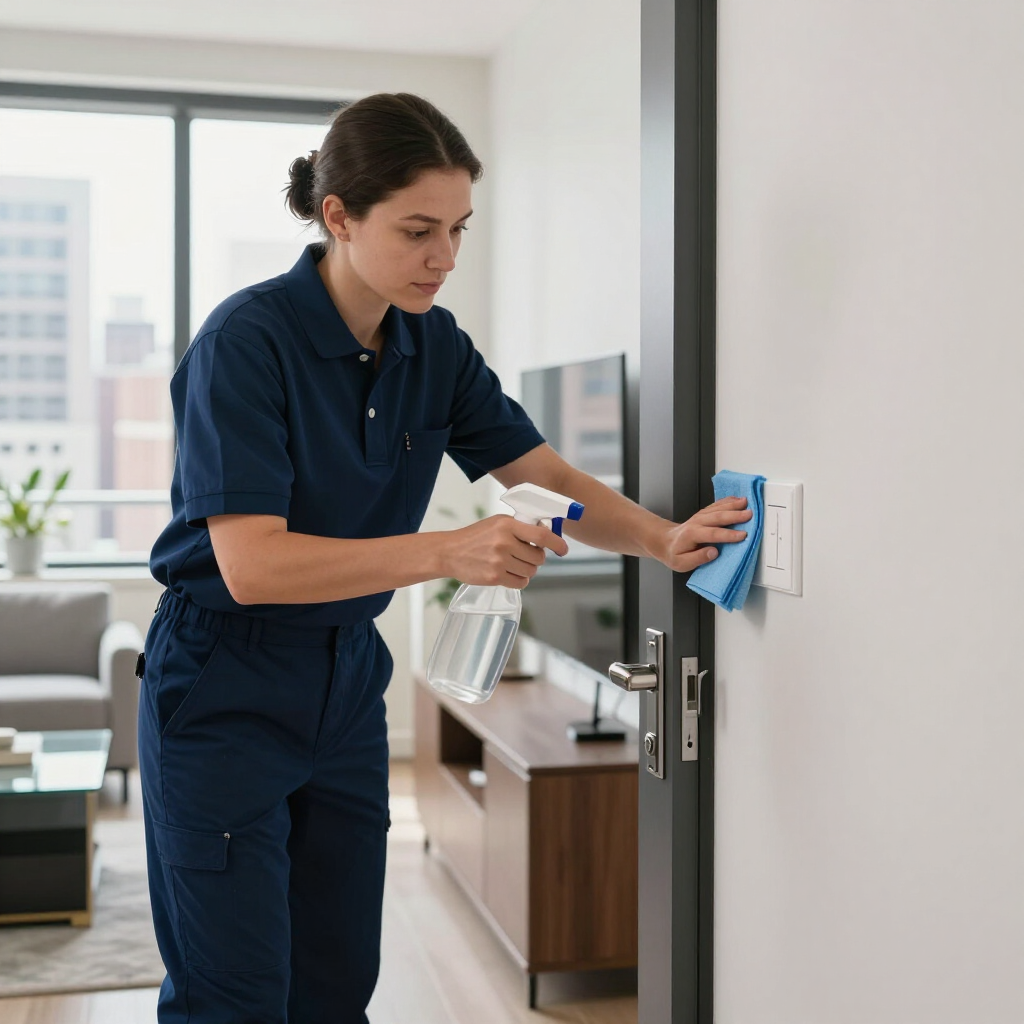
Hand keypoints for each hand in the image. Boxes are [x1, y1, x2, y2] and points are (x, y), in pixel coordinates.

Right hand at [440, 515, 569, 589]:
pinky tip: (509, 574)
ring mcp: (499, 561)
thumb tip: (546, 534)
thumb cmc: (475, 537)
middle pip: (538, 557)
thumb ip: (520, 527)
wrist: (449, 552)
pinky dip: (519, 580)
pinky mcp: (494, 577)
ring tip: (513, 564)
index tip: (563, 549)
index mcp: (507, 525)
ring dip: (527, 570)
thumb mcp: (498, 523)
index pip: (541, 535)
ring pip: (531, 572)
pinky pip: (520, 583)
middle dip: (536, 559)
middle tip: (525, 556)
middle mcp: (504, 542)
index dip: (557, 543)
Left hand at [658, 496, 752, 572]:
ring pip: (718, 508)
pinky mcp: (704, 513)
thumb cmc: (674, 553)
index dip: (728, 535)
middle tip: (749, 515)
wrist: (665, 541)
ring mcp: (700, 516)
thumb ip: (697, 558)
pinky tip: (737, 499)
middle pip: (718, 517)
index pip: (712, 534)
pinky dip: (728, 501)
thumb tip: (713, 553)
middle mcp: (697, 522)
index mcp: (692, 535)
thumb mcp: (681, 563)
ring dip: (733, 505)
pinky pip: (716, 505)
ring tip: (746, 503)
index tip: (742, 536)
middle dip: (734, 515)